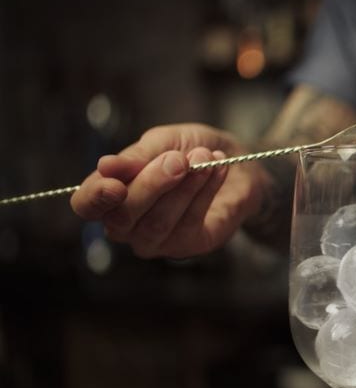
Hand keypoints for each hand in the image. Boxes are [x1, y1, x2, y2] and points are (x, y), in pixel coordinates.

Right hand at [70, 123, 266, 258]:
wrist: (237, 161)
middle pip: (123, 218)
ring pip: (157, 224)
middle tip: (179, 158)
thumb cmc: (191, 150)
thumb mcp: (163, 141)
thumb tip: (105, 166)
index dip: (95, 197)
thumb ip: (136, 156)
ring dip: (183, 187)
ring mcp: (157, 241)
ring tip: (204, 157)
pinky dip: (204, 192)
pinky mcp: (189, 245)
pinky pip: (189, 224)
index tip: (114, 183)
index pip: (86, 206)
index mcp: (111, 196)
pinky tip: (217, 169)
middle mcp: (128, 226)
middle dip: (151, 184)